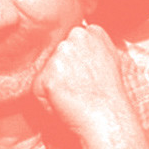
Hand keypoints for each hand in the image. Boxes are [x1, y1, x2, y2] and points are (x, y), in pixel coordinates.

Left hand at [32, 24, 134, 138]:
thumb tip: (80, 35)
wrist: (108, 117)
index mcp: (92, 31)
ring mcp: (61, 55)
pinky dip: (47, 100)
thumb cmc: (110, 94)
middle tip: (81, 86)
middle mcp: (76, 37)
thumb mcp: (109, 59)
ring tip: (75, 94)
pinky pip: (38, 89)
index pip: (71, 41)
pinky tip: (66, 102)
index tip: (88, 73)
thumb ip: (92, 44)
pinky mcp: (48, 75)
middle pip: (56, 53)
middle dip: (62, 69)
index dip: (77, 60)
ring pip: (46, 70)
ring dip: (54, 83)